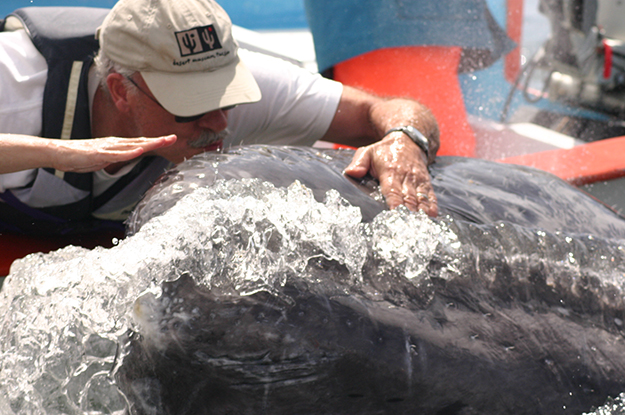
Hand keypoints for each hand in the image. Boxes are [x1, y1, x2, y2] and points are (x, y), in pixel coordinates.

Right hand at [52, 135, 176, 172]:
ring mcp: (107, 147)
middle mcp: (114, 143)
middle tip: (173, 138)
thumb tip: (128, 157)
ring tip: (162, 142)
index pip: (140, 142)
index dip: (156, 141)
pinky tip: (138, 151)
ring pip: (131, 145)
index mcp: (117, 144)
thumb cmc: (80, 156)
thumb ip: (118, 157)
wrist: (59, 153)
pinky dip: (128, 153)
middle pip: (140, 141)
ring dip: (148, 143)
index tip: (170, 139)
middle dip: (157, 140)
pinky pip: (116, 154)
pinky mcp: (98, 154)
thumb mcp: (105, 158)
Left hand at [343, 133, 437, 216]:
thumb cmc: (384, 151)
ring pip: (420, 198)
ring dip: (421, 212)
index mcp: (389, 172)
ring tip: (421, 225)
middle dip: (409, 213)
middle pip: (408, 198)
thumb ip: (359, 163)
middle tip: (408, 228)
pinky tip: (433, 216)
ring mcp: (417, 180)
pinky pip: (430, 194)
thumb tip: (351, 172)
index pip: (392, 191)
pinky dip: (432, 205)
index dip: (395, 203)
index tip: (396, 214)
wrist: (408, 140)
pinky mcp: (425, 182)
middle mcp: (405, 177)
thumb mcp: (368, 151)